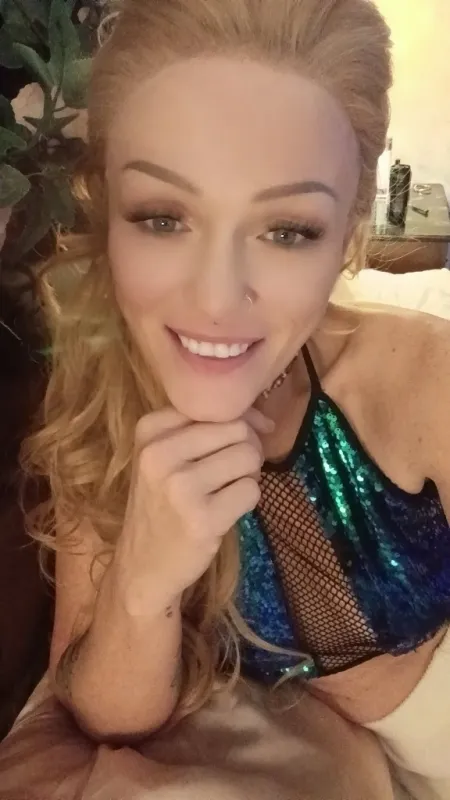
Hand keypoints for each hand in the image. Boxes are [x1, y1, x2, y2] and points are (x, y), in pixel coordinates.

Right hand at [113, 407, 273, 613]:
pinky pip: (252, 491)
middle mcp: (160, 453)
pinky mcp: (203, 518)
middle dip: (247, 449)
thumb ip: (204, 429)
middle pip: (238, 429)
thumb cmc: (161, 504)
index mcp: (150, 430)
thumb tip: (264, 420)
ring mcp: (181, 487)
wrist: (142, 566)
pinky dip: (248, 501)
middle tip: (231, 473)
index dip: (240, 421)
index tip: (238, 442)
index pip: (216, 407)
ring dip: (249, 475)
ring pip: (249, 457)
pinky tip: (226, 511)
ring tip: (226, 491)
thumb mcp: (163, 456)